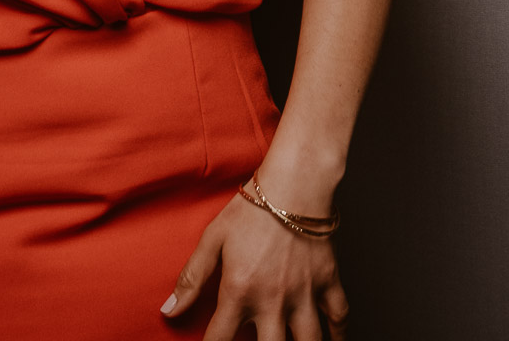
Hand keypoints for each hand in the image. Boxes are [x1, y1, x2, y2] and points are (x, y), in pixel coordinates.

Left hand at [165, 195, 347, 339]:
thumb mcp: (213, 239)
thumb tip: (168, 311)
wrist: (296, 183)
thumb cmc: (254, 208)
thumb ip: (192, 278)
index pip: (219, 339)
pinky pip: (340, 316)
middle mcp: (273, 300)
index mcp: (240, 292)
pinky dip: (340, 333)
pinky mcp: (329, 281)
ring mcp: (304, 293)